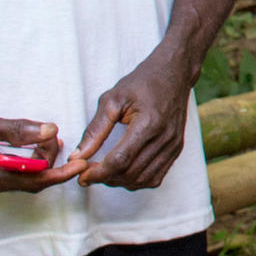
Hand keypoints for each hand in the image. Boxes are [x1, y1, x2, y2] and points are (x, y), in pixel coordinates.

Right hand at [0, 105, 84, 196]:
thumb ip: (16, 129)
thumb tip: (51, 131)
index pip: (31, 180)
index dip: (59, 172)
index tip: (81, 164)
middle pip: (31, 181)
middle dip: (50, 161)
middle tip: (56, 136)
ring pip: (24, 178)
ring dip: (40, 159)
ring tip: (46, 137)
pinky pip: (15, 174)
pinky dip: (29, 160)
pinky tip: (34, 144)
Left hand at [70, 52, 197, 188]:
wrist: (174, 73)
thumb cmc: (142, 82)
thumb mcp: (113, 99)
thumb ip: (95, 129)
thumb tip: (78, 155)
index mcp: (148, 123)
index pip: (120, 160)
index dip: (98, 172)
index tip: (82, 175)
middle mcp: (165, 138)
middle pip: (131, 173)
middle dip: (106, 178)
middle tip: (89, 173)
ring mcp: (173, 145)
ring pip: (143, 179)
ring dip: (120, 182)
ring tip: (104, 173)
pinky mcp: (176, 149)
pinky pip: (156, 177)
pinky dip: (137, 180)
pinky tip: (123, 172)